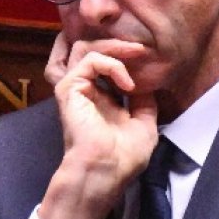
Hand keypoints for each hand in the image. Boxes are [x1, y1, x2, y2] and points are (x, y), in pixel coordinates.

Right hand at [38, 43, 157, 218]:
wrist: (106, 172)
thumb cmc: (123, 158)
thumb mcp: (145, 125)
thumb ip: (145, 102)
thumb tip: (148, 82)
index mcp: (103, 101)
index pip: (107, 65)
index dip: (126, 56)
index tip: (149, 56)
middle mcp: (88, 92)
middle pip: (94, 50)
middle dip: (119, 45)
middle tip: (142, 49)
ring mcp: (76, 89)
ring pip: (87, 49)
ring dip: (114, 47)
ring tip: (136, 53)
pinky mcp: (70, 89)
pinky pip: (90, 61)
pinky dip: (112, 65)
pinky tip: (128, 84)